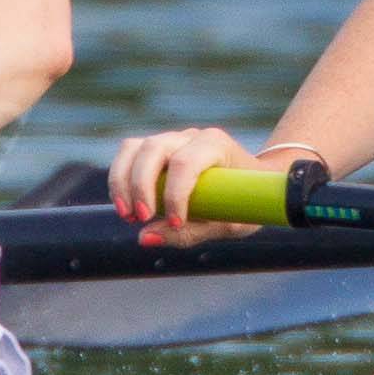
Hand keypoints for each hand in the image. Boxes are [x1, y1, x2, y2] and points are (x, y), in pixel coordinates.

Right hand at [108, 127, 272, 248]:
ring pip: (132, 148)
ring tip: (126, 214)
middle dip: (141, 186)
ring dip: (121, 181)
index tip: (176, 224)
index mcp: (216, 145)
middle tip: (141, 219)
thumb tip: (145, 237)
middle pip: (153, 149)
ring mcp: (170, 139)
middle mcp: (190, 136)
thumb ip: (189, 233)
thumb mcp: (229, 224)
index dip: (174, 193)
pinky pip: (127, 155)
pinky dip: (119, 180)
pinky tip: (125, 206)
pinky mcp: (154, 148)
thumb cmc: (245, 203)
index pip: (186, 162)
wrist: (254, 183)